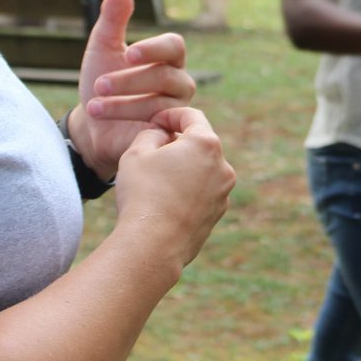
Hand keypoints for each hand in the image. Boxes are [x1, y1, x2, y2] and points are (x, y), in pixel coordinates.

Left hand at [71, 0, 196, 180]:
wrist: (92, 128)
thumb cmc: (101, 85)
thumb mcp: (102, 50)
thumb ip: (113, 21)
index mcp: (167, 58)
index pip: (174, 46)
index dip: (154, 48)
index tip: (129, 54)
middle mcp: (178, 82)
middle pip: (165, 76)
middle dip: (128, 81)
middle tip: (98, 85)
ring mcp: (176, 110)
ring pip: (160, 103)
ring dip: (123, 104)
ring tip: (94, 106)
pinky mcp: (168, 133)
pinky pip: (159, 126)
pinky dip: (132, 122)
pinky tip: (110, 123)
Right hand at [113, 107, 234, 273]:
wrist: (152, 246)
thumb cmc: (142, 194)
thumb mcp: (136, 152)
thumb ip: (152, 133)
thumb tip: (163, 134)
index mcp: (206, 144)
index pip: (191, 116)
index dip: (170, 115)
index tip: (155, 121)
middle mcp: (223, 166)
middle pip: (199, 144)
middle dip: (178, 142)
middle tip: (153, 149)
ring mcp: (223, 192)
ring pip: (202, 170)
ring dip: (183, 168)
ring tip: (156, 179)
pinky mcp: (217, 213)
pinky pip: (202, 192)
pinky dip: (187, 190)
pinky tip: (165, 201)